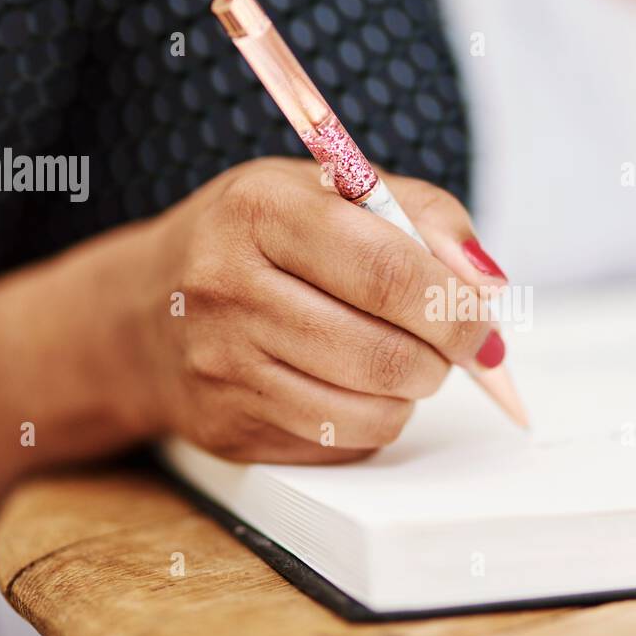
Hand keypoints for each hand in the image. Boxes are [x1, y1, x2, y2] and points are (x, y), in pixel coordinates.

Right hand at [135, 158, 507, 463]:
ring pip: (370, 410)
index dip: (455, 303)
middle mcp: (228, 288)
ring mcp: (222, 368)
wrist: (146, 312)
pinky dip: (375, 420)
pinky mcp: (229, 429)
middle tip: (458, 344)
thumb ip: (424, 217)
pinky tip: (356, 386)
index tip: (484, 315)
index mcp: (259, 210)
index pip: (386, 270)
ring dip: (413, 392)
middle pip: (383, 353)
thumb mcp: (332, 192)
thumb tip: (488, 284)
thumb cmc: (261, 242)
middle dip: (446, 357)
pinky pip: (343, 442)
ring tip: (404, 358)